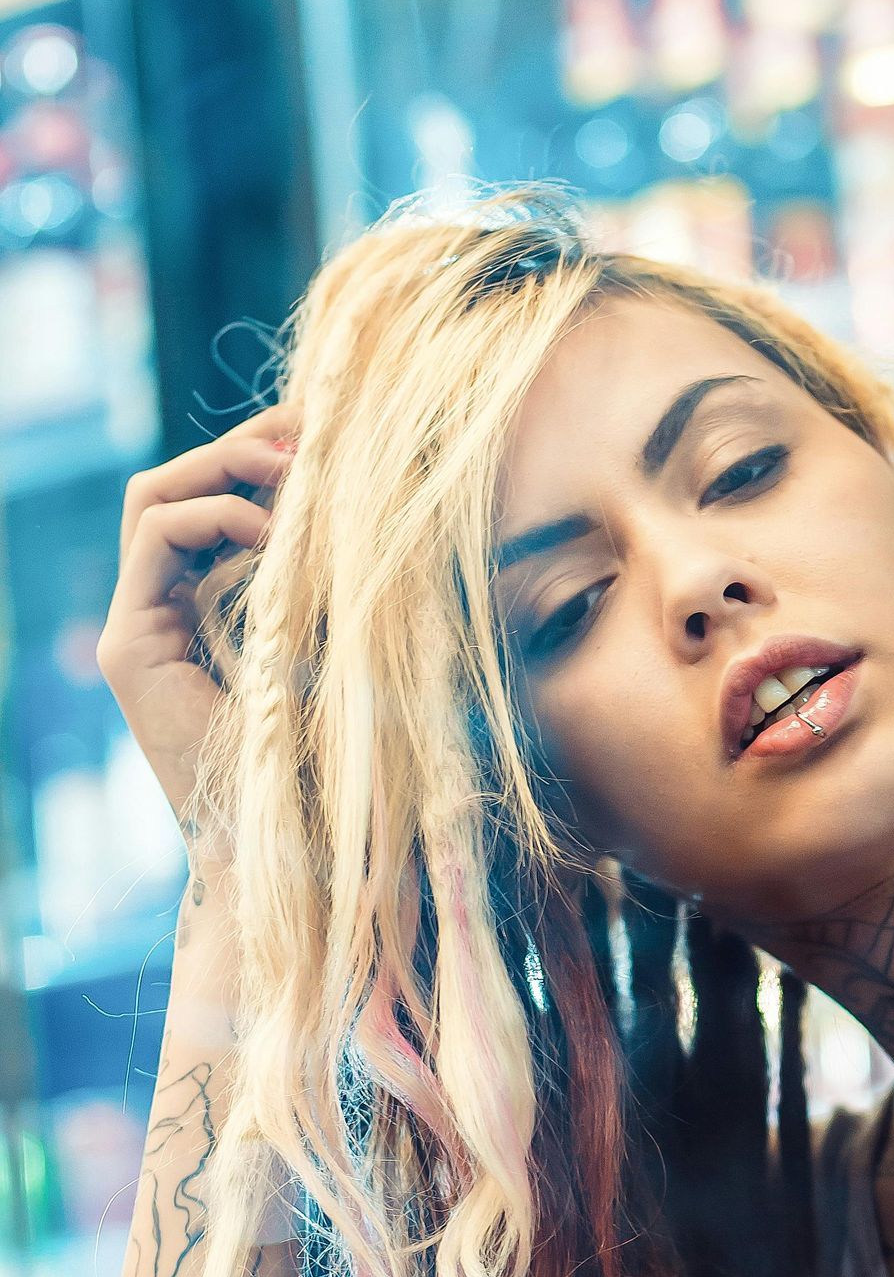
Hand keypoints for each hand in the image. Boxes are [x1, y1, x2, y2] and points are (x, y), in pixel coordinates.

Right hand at [97, 406, 299, 837]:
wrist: (287, 846)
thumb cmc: (330, 762)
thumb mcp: (341, 648)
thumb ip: (334, 586)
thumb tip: (382, 509)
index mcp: (200, 607)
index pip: (209, 499)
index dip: (260, 453)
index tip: (327, 431)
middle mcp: (156, 610)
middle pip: (173, 484)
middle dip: (242, 443)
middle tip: (313, 430)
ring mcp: (134, 627)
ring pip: (153, 498)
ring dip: (226, 465)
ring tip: (297, 470)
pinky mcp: (128, 647)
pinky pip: (153, 539)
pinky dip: (215, 514)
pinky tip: (275, 531)